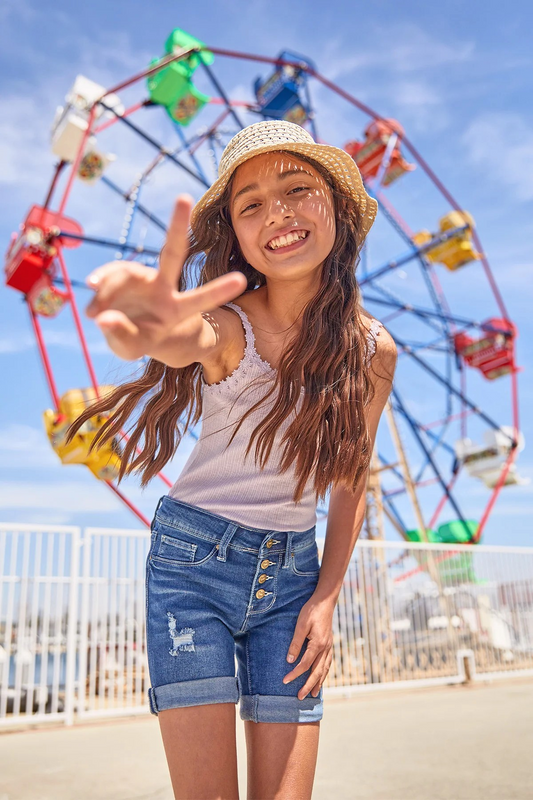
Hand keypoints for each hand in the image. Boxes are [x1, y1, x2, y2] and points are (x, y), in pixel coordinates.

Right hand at [84, 194, 246, 359]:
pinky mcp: (122, 273)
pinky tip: (92, 290)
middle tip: (184, 197)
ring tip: (93, 313)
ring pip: (124, 274)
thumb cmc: (135, 340)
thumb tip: (102, 317)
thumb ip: (121, 334)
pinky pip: (108, 274)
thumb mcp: (130, 348)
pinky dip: (99, 284)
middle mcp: (163, 287)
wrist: (122, 331)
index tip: (241, 279)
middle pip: (172, 252)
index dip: (218, 291)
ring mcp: (143, 277)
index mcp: (176, 309)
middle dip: (177, 226)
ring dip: (107, 291)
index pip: (199, 299)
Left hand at [283, 595, 333, 699]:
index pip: (304, 664)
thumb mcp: (301, 625)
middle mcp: (326, 648)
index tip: (285, 681)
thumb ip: (296, 643)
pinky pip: (328, 663)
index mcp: (318, 644)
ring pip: (324, 669)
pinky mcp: (329, 644)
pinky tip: (321, 676)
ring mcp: (329, 646)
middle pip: (317, 672)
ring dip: (318, 682)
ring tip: (313, 694)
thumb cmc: (311, 611)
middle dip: (308, 686)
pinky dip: (324, 673)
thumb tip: (290, 660)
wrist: (325, 600)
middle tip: (300, 697)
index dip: (294, 674)